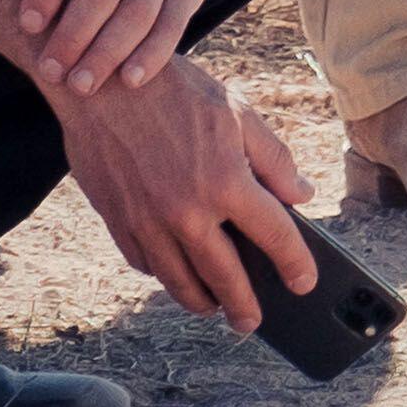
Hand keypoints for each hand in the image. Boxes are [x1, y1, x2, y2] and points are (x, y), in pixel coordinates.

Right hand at [55, 61, 318, 332]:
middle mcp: (188, 212)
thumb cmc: (177, 92)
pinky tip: (175, 273)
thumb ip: (274, 159)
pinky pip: (145, 264)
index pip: (274, 237)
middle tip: (252, 322)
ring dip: (201, 302)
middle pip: (225, 278)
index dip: (295, 265)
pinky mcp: (118, 223)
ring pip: (180, 283)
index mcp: (226, 182)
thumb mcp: (238, 111)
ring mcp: (148, 223)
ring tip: (215, 307)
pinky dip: (163, 275)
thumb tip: (301, 196)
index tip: (304, 284)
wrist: (102, 84)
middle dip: (244, 307)